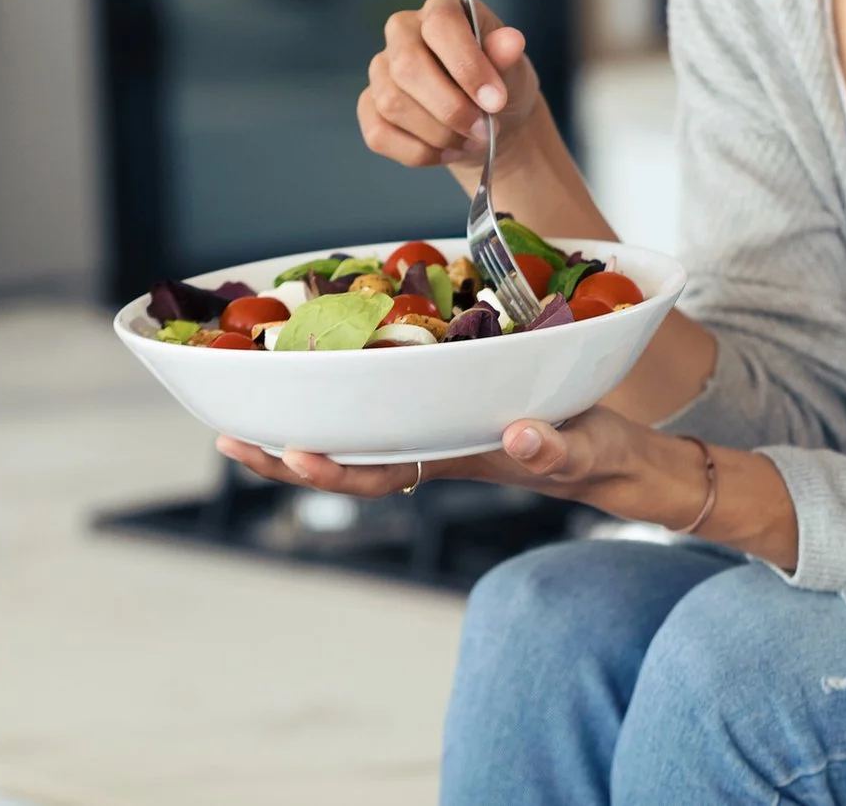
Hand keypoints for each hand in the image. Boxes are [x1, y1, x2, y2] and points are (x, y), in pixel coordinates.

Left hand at [215, 407, 700, 525]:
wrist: (617, 459)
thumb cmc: (599, 456)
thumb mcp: (584, 448)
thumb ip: (553, 447)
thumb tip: (515, 435)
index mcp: (453, 460)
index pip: (378, 473)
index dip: (330, 469)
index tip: (290, 451)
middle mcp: (429, 447)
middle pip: (342, 461)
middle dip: (283, 455)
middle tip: (228, 435)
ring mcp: (433, 428)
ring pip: (352, 436)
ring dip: (298, 425)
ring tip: (243, 413)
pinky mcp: (444, 403)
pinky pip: (379, 405)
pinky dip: (342, 393)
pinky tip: (315, 372)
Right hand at [359, 0, 539, 170]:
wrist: (488, 122)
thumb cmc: (500, 86)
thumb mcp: (513, 70)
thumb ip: (507, 57)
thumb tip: (511, 41)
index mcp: (441, 8)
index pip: (441, 25)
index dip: (467, 65)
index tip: (495, 101)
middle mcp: (403, 31)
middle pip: (407, 66)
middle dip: (450, 108)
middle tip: (484, 130)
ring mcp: (381, 68)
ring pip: (392, 104)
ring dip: (438, 134)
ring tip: (472, 141)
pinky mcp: (369, 105)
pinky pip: (380, 133)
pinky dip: (419, 152)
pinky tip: (447, 152)